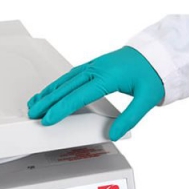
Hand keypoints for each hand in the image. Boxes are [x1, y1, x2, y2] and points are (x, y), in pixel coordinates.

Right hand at [27, 46, 164, 140]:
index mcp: (106, 77)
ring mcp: (92, 66)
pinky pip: (69, 76)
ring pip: (64, 80)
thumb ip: (129, 118)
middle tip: (33, 114)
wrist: (155, 54)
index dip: (61, 109)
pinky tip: (50, 91)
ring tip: (35, 103)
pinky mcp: (92, 66)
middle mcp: (96, 70)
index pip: (78, 96)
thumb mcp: (146, 99)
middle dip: (47, 102)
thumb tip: (114, 133)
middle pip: (65, 88)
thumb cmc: (151, 73)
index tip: (48, 118)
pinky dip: (57, 84)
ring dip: (48, 92)